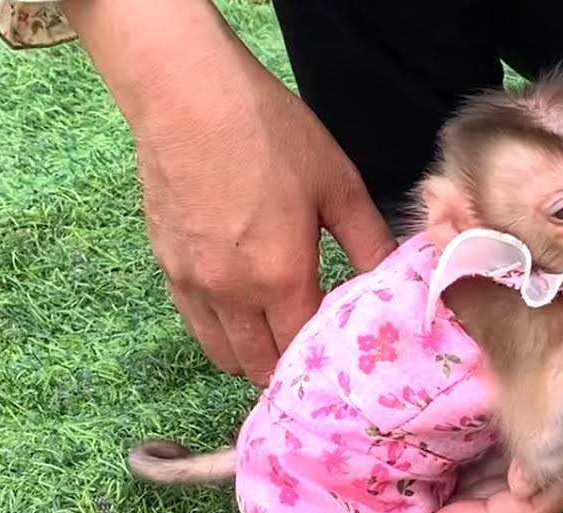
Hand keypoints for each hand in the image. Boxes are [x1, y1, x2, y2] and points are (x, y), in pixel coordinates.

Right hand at [64, 0, 396, 385]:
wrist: (187, 95)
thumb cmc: (269, 133)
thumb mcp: (337, 184)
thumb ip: (368, 241)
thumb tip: (396, 279)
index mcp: (281, 279)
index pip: (305, 351)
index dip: (327, 357)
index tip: (345, 348)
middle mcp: (232, 296)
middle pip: (260, 367)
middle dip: (290, 368)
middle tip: (315, 350)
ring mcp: (192, 285)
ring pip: (223, 354)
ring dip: (252, 357)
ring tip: (279, 336)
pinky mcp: (166, 267)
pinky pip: (195, 324)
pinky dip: (220, 332)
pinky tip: (241, 310)